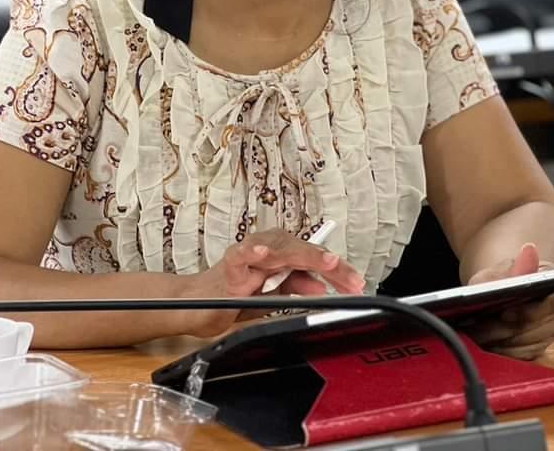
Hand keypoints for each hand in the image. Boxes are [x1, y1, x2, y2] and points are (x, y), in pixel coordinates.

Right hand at [177, 229, 364, 336]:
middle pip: (303, 251)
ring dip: (304, 253)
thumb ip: (294, 290)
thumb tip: (322, 289)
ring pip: (280, 247)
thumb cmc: (232, 297)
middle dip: (329, 264)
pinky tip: (264, 253)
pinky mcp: (228, 266)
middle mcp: (267, 250)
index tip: (358, 284)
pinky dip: (252, 252)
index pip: (314, 260)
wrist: (195, 306)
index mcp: (280, 258)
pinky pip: (240, 255)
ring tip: (325, 259)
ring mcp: (248, 256)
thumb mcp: (271, 298)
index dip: (337, 271)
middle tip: (349, 276)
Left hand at [464, 243, 553, 359]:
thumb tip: (530, 250)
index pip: (553, 304)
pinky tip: (483, 343)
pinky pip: (519, 357)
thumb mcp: (503, 268)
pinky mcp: (538, 350)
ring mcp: (550, 335)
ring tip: (474, 334)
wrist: (507, 288)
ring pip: (525, 346)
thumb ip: (516, 266)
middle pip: (534, 329)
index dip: (528, 310)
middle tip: (476, 327)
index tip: (503, 312)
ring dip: (498, 342)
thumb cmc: (506, 277)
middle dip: (503, 329)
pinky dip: (499, 351)